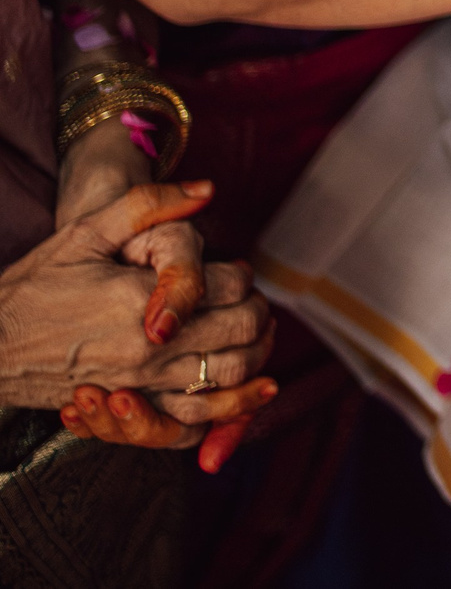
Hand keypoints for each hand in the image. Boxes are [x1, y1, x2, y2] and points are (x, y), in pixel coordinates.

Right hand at [0, 183, 275, 466]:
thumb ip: (148, 205)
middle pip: (242, 329)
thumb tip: (206, 188)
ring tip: (257, 337)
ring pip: (230, 376)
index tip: (233, 270)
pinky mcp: (131, 410)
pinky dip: (224, 407)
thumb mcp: (84, 234)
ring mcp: (142, 384)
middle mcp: (150, 347)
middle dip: (258, 311)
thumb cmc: (33, 287)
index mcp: (142, 299)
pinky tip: (238, 388)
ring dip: (256, 354)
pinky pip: (194, 420)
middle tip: (253, 301)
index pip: (230, 285)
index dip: (242, 275)